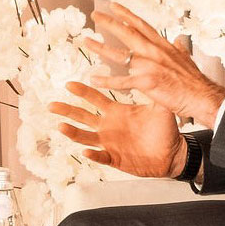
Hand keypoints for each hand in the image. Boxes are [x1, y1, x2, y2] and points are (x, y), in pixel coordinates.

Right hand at [50, 82, 184, 178]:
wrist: (173, 152)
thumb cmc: (164, 129)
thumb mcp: (159, 107)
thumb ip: (154, 89)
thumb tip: (156, 67)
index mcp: (116, 112)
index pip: (95, 99)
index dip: (82, 92)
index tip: (69, 83)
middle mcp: (108, 126)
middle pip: (82, 117)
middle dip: (67, 110)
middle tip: (51, 105)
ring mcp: (110, 143)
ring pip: (86, 137)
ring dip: (73, 132)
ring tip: (61, 126)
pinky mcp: (115, 158)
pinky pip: (101, 156)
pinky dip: (94, 154)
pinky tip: (87, 151)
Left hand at [83, 1, 224, 126]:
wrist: (202, 97)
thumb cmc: (195, 82)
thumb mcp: (187, 59)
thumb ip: (179, 49)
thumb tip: (178, 40)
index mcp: (163, 46)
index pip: (142, 25)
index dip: (127, 14)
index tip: (114, 5)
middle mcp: (155, 52)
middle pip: (128, 33)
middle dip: (110, 22)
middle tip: (95, 14)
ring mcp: (150, 66)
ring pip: (120, 54)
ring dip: (101, 47)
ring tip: (85, 41)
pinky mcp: (147, 82)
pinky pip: (122, 81)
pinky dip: (107, 80)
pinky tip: (94, 78)